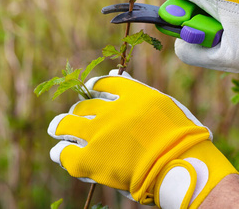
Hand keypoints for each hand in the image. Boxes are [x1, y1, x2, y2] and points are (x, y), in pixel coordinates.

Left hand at [48, 71, 237, 207]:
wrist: (181, 166)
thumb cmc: (181, 136)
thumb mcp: (164, 103)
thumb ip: (137, 88)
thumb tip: (115, 72)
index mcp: (131, 94)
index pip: (104, 82)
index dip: (95, 85)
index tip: (92, 88)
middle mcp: (110, 110)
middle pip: (84, 105)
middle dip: (80, 110)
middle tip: (76, 115)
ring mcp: (99, 133)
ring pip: (67, 124)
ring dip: (61, 125)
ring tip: (57, 128)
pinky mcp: (91, 159)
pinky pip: (65, 154)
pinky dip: (61, 153)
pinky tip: (59, 152)